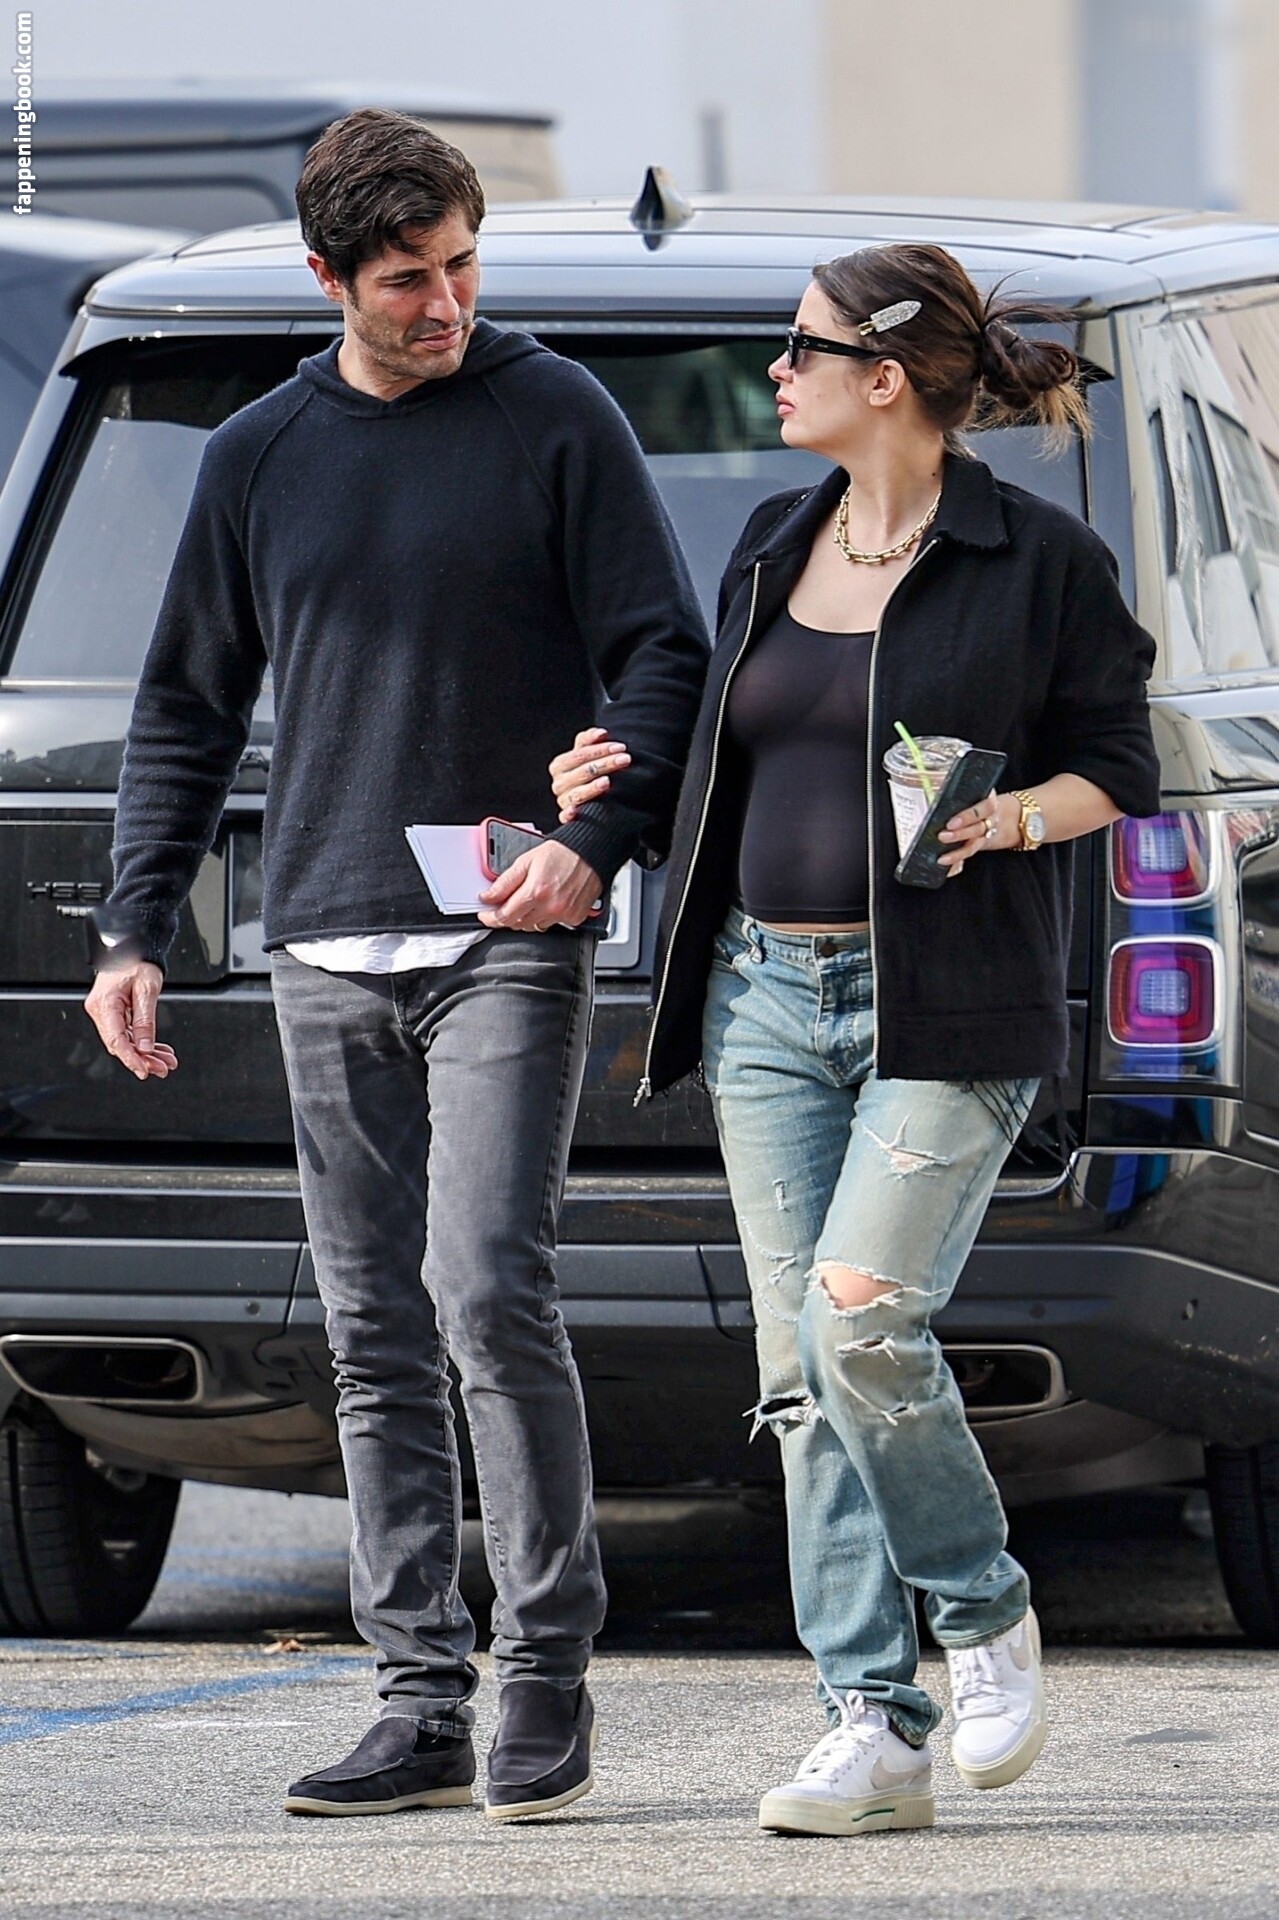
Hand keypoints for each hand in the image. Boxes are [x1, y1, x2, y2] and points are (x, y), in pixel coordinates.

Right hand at [83, 961, 178, 1080]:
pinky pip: (127, 1033)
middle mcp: (101, 1010)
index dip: (131, 1058)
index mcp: (104, 1004)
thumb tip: (145, 1046)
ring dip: (145, 1053)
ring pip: (125, 1041)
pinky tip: (158, 1051)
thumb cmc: (137, 961)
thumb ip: (145, 1021)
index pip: (116, 1040)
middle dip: (142, 1059)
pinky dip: (143, 1042)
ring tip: (165, 1061)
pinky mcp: (114, 1012)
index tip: (145, 1070)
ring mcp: (106, 1012)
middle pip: (120, 1044)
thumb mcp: (147, 990)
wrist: (132, 947)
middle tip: (163, 1068)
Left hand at [478, 839, 604, 931]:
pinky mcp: (575, 918)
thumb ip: (505, 882)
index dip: (491, 918)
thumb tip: (488, 896)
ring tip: (533, 898)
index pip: (505, 916)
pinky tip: (550, 901)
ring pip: (535, 926)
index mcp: (535, 892)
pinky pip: (554, 924)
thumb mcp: (526, 861)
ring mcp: (564, 914)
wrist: (591, 852)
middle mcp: (550, 907)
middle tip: (508, 904)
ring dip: (528, 917)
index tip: (486, 915)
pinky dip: (547, 916)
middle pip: (518, 924)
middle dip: (509, 916)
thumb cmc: (562, 853)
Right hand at [550, 726, 630, 822]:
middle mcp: (559, 783)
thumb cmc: (590, 772)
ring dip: (593, 787)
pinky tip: (576, 810)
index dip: (601, 749)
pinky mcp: (566, 817)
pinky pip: (565, 817)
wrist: (591, 798)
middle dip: (605, 764)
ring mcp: (563, 800)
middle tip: (625, 759)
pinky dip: (570, 814)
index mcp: (560, 765)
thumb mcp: (588, 754)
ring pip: (578, 793)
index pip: (580, 754)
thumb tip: (601, 733)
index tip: (620, 747)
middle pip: (583, 772)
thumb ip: (590, 740)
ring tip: (608, 782)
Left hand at [937, 792, 1018, 871]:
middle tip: (942, 836)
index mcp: (992, 806)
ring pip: (973, 846)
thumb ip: (972, 797)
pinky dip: (958, 860)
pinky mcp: (983, 846)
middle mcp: (991, 823)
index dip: (966, 817)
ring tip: (942, 858)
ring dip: (957, 853)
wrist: (1021, 819)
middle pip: (976, 829)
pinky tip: (946, 863)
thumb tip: (942, 793)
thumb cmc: (997, 804)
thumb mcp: (990, 796)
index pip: (980, 811)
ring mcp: (987, 837)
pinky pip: (970, 853)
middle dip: (959, 834)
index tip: (951, 823)